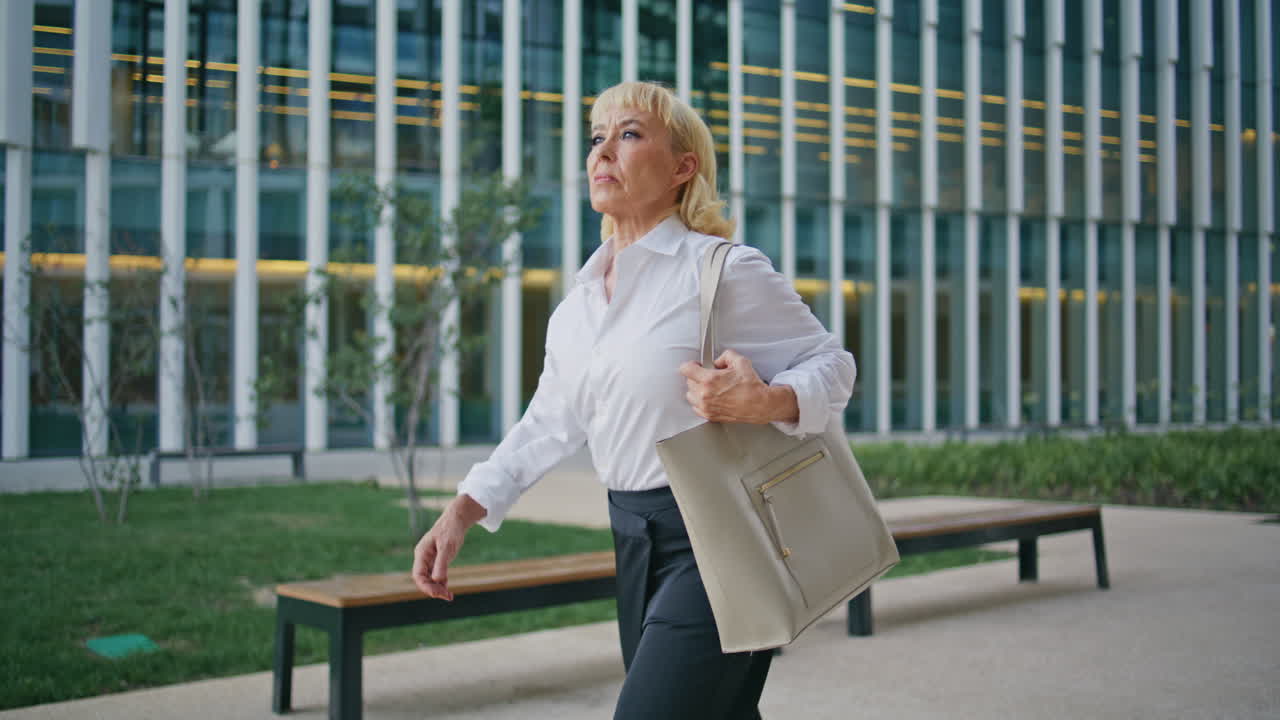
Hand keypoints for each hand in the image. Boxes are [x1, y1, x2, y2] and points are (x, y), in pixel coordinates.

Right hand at [412, 494, 487, 600]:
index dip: (426, 587)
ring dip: (437, 588)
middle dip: (433, 589)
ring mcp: (429, 559)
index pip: (418, 575)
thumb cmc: (451, 530)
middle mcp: (423, 558)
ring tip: (449, 596)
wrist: (456, 519)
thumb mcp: (447, 547)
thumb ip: (441, 563)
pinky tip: (447, 589)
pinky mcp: (436, 560)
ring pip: (429, 579)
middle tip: (448, 596)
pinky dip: (441, 583)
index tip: (438, 593)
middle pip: (423, 579)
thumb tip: (436, 580)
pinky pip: (435, 576)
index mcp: (421, 553)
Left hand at [679, 349, 798, 424]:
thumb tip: (718, 361)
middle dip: (697, 377)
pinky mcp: (710, 416)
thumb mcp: (740, 362)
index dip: (691, 364)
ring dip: (697, 390)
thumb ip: (725, 356)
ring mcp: (706, 407)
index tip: (696, 365)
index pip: (686, 369)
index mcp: (709, 380)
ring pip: (690, 395)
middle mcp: (704, 395)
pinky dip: (700, 402)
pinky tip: (711, 398)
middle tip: (708, 376)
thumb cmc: (751, 387)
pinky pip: (696, 408)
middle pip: (688, 382)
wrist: (760, 405)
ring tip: (709, 388)